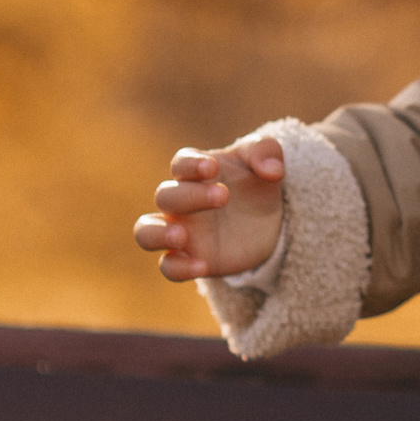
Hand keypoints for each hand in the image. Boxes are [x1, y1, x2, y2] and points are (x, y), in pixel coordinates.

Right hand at [133, 135, 286, 281]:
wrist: (265, 224)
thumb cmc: (256, 185)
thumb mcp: (267, 162)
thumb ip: (267, 152)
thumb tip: (273, 169)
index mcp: (196, 172)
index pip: (181, 162)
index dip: (192, 164)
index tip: (212, 168)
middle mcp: (181, 201)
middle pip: (165, 195)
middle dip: (190, 196)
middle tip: (223, 197)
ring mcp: (180, 231)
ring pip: (146, 231)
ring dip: (157, 233)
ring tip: (181, 236)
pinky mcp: (188, 258)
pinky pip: (168, 266)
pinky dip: (179, 267)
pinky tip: (203, 266)